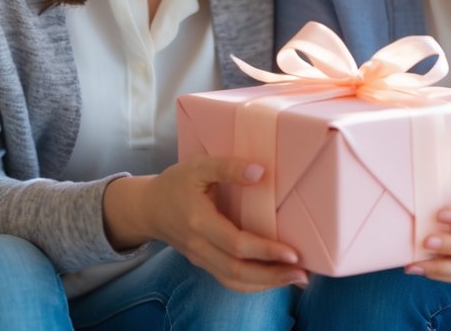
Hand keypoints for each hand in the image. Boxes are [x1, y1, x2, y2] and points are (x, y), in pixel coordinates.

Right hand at [103, 155, 306, 292]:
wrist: (147, 208)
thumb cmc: (175, 183)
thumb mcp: (198, 166)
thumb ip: (227, 167)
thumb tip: (260, 172)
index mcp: (199, 222)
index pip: (236, 245)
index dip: (265, 251)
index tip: (292, 252)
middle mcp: (199, 247)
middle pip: (237, 272)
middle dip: (272, 276)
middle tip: (303, 274)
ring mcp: (200, 259)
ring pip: (234, 281)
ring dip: (266, 284)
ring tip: (296, 279)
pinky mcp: (204, 263)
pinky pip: (229, 280)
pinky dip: (253, 284)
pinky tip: (274, 279)